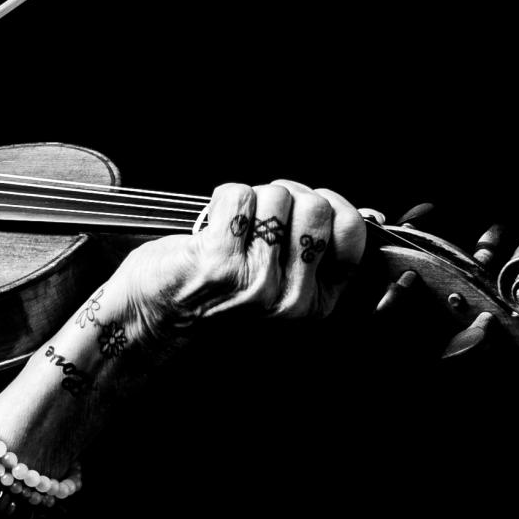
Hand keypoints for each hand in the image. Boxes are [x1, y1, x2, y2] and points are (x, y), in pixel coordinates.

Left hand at [117, 179, 367, 348]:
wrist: (149, 322)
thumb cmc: (212, 296)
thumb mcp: (281, 284)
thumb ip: (322, 252)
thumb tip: (369, 212)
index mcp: (316, 304)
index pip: (351, 231)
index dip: (328, 204)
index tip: (301, 209)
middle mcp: (292, 301)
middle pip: (315, 206)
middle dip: (285, 197)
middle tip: (258, 218)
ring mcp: (257, 284)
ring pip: (276, 197)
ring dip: (251, 199)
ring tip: (232, 229)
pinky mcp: (220, 264)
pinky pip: (239, 196)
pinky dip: (221, 199)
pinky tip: (210, 227)